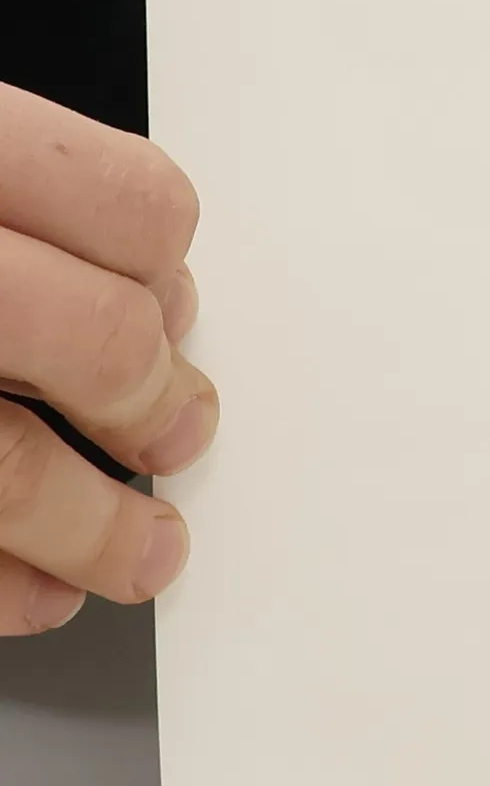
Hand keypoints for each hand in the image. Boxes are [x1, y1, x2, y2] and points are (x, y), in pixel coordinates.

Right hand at [0, 86, 215, 633]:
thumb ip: (16, 197)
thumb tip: (150, 296)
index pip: (133, 206)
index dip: (167, 268)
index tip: (169, 304)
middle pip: (102, 339)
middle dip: (156, 404)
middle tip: (176, 431)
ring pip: (14, 470)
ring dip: (99, 531)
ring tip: (143, 553)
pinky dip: (0, 584)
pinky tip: (33, 588)